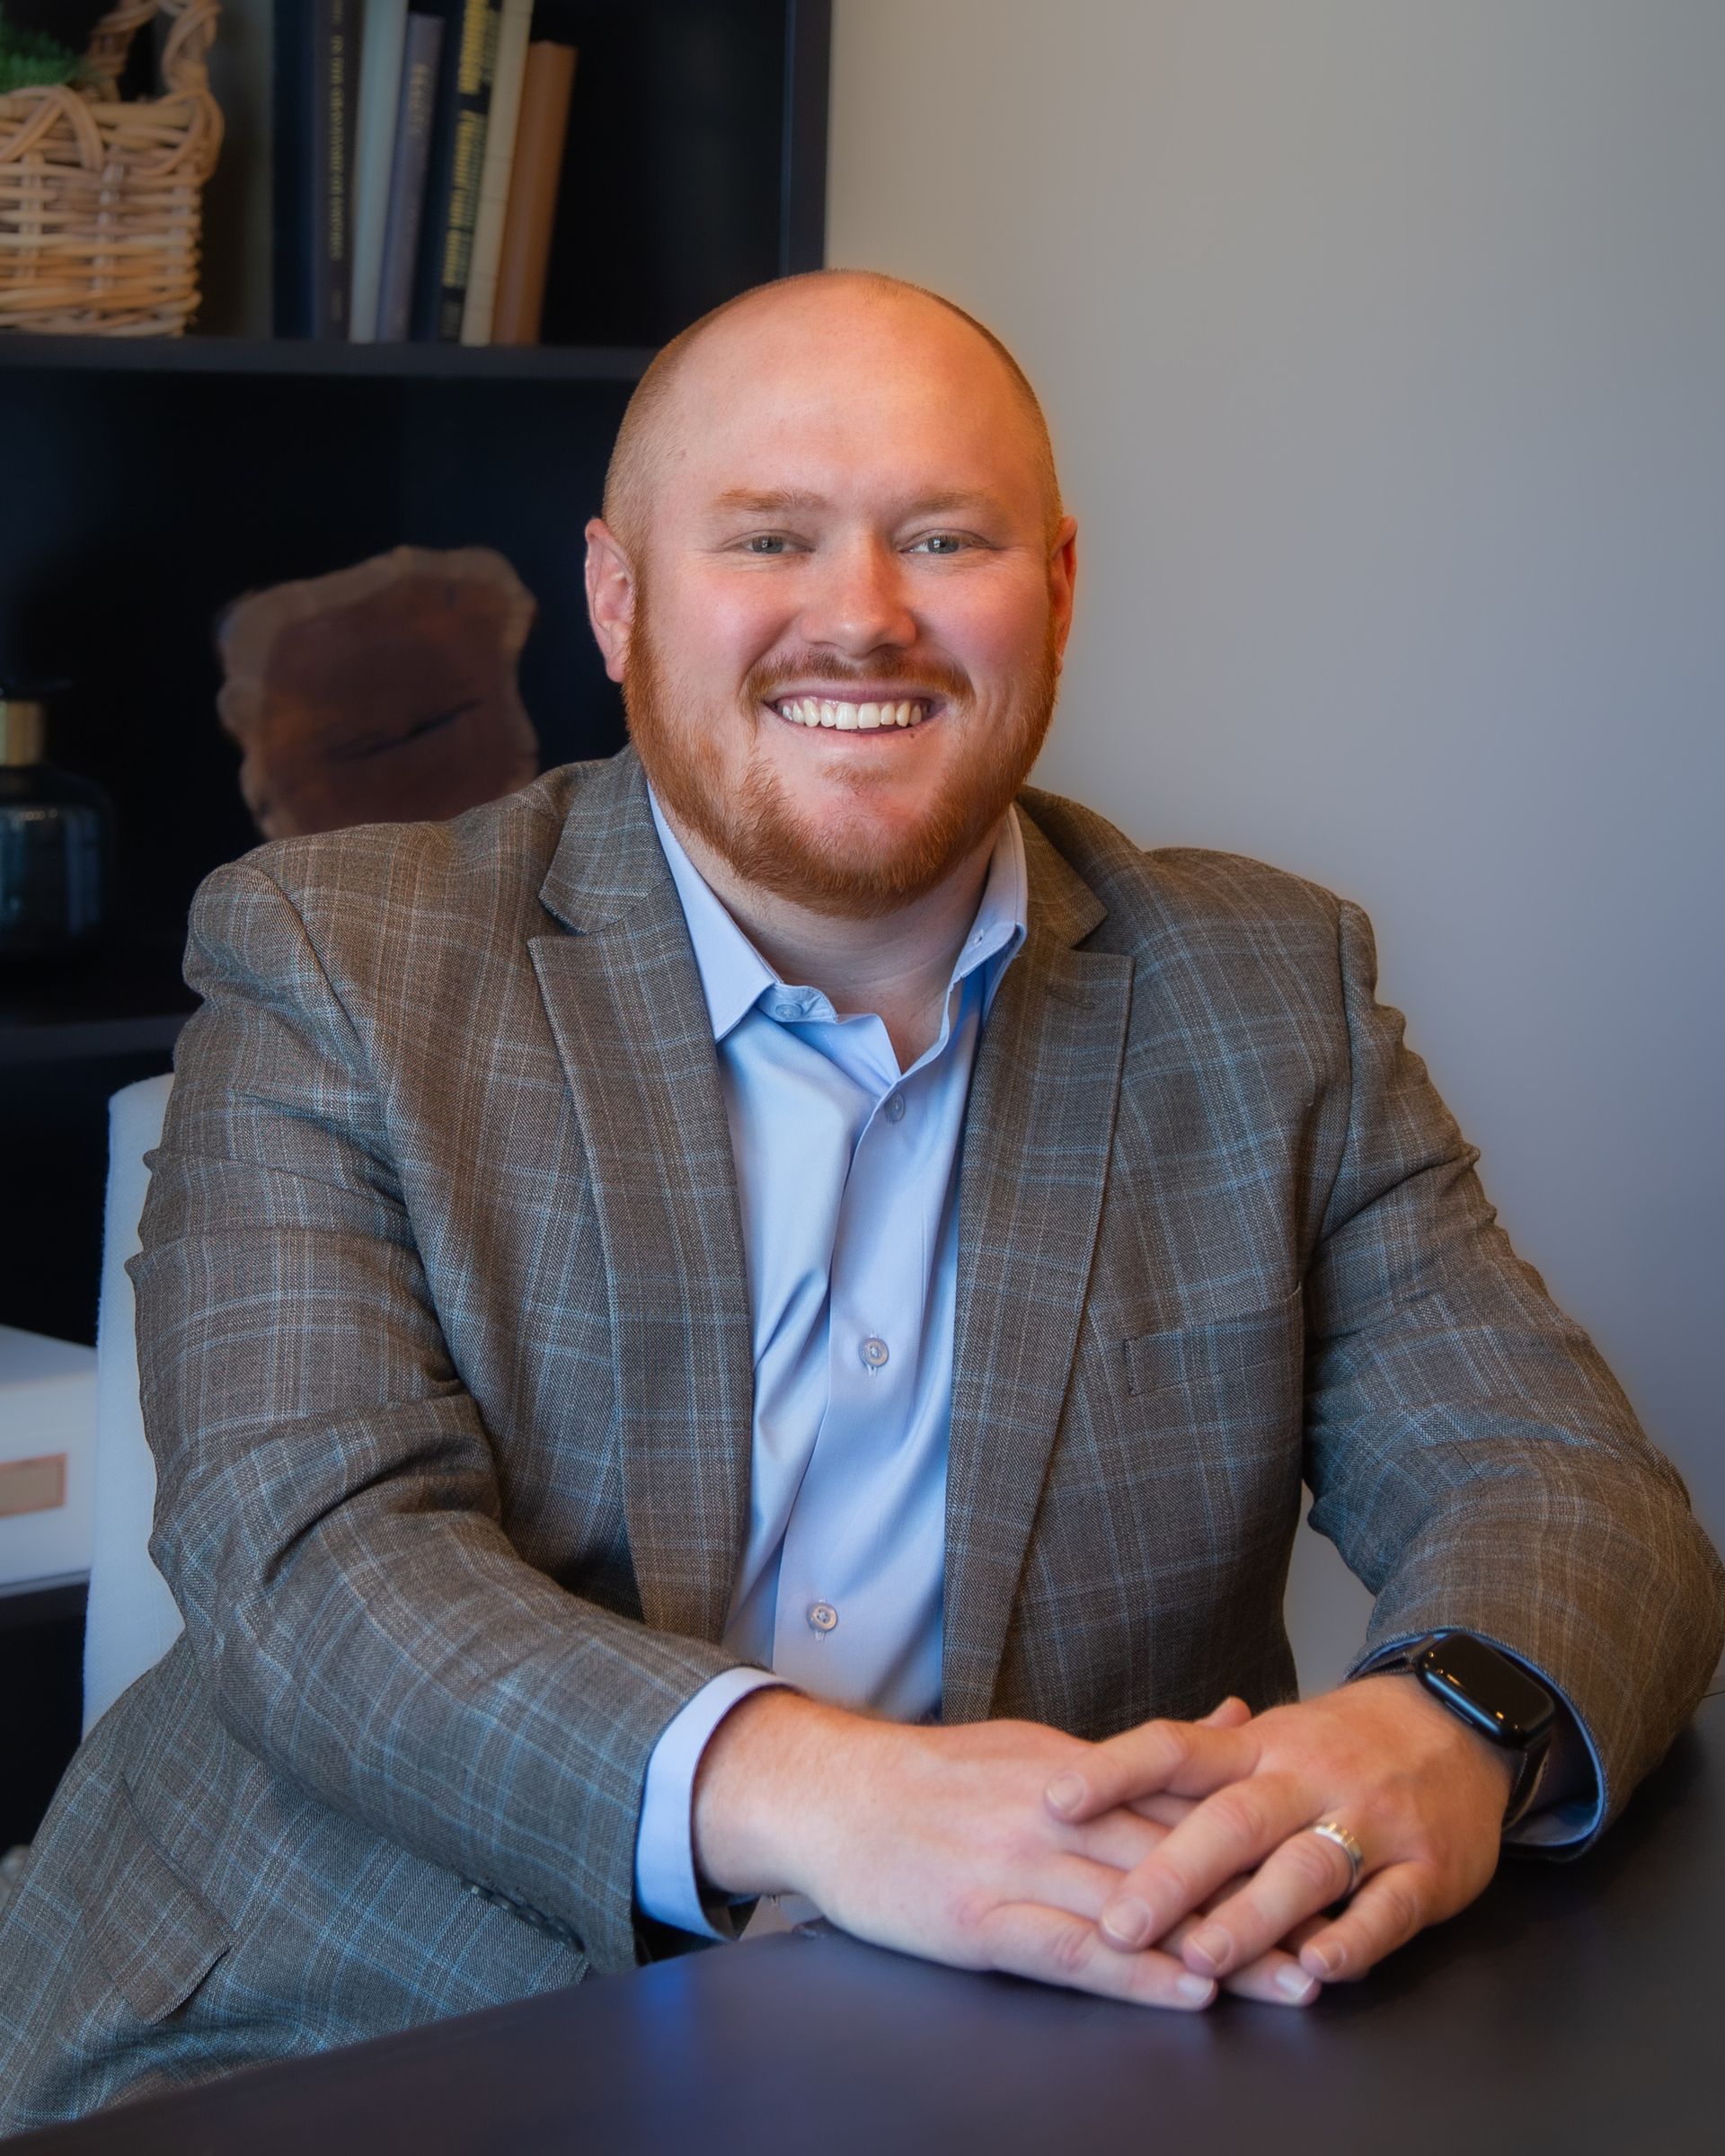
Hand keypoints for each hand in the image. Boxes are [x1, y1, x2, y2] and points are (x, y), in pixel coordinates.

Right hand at [692, 1690, 1313, 2008]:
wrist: (827, 1794)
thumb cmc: (932, 1778)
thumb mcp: (1037, 1746)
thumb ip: (1137, 1752)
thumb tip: (1234, 1716)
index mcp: (1074, 1770)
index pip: (1186, 1805)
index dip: (1264, 1841)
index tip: (1333, 1867)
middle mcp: (1054, 1810)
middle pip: (1180, 1858)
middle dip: (1265, 1901)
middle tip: (1343, 1935)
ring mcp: (1014, 1863)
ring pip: (1137, 1907)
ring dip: (1222, 1946)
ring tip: (1297, 1981)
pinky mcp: (976, 1918)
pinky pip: (1066, 1948)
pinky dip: (1132, 1971)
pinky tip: (1186, 1990)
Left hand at [1044, 1675, 1513, 1991]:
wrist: (1461, 1722)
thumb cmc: (1342, 1743)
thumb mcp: (1270, 1738)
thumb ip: (1195, 1763)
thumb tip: (1096, 1774)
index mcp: (1258, 1746)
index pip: (1175, 1748)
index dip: (1113, 1771)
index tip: (1053, 1800)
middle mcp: (1308, 1777)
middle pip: (1233, 1818)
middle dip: (1173, 1873)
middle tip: (1118, 1922)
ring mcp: (1371, 1820)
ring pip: (1306, 1865)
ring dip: (1252, 1914)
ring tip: (1201, 1957)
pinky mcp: (1428, 1868)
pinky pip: (1390, 1906)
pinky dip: (1354, 1937)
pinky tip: (1317, 1965)